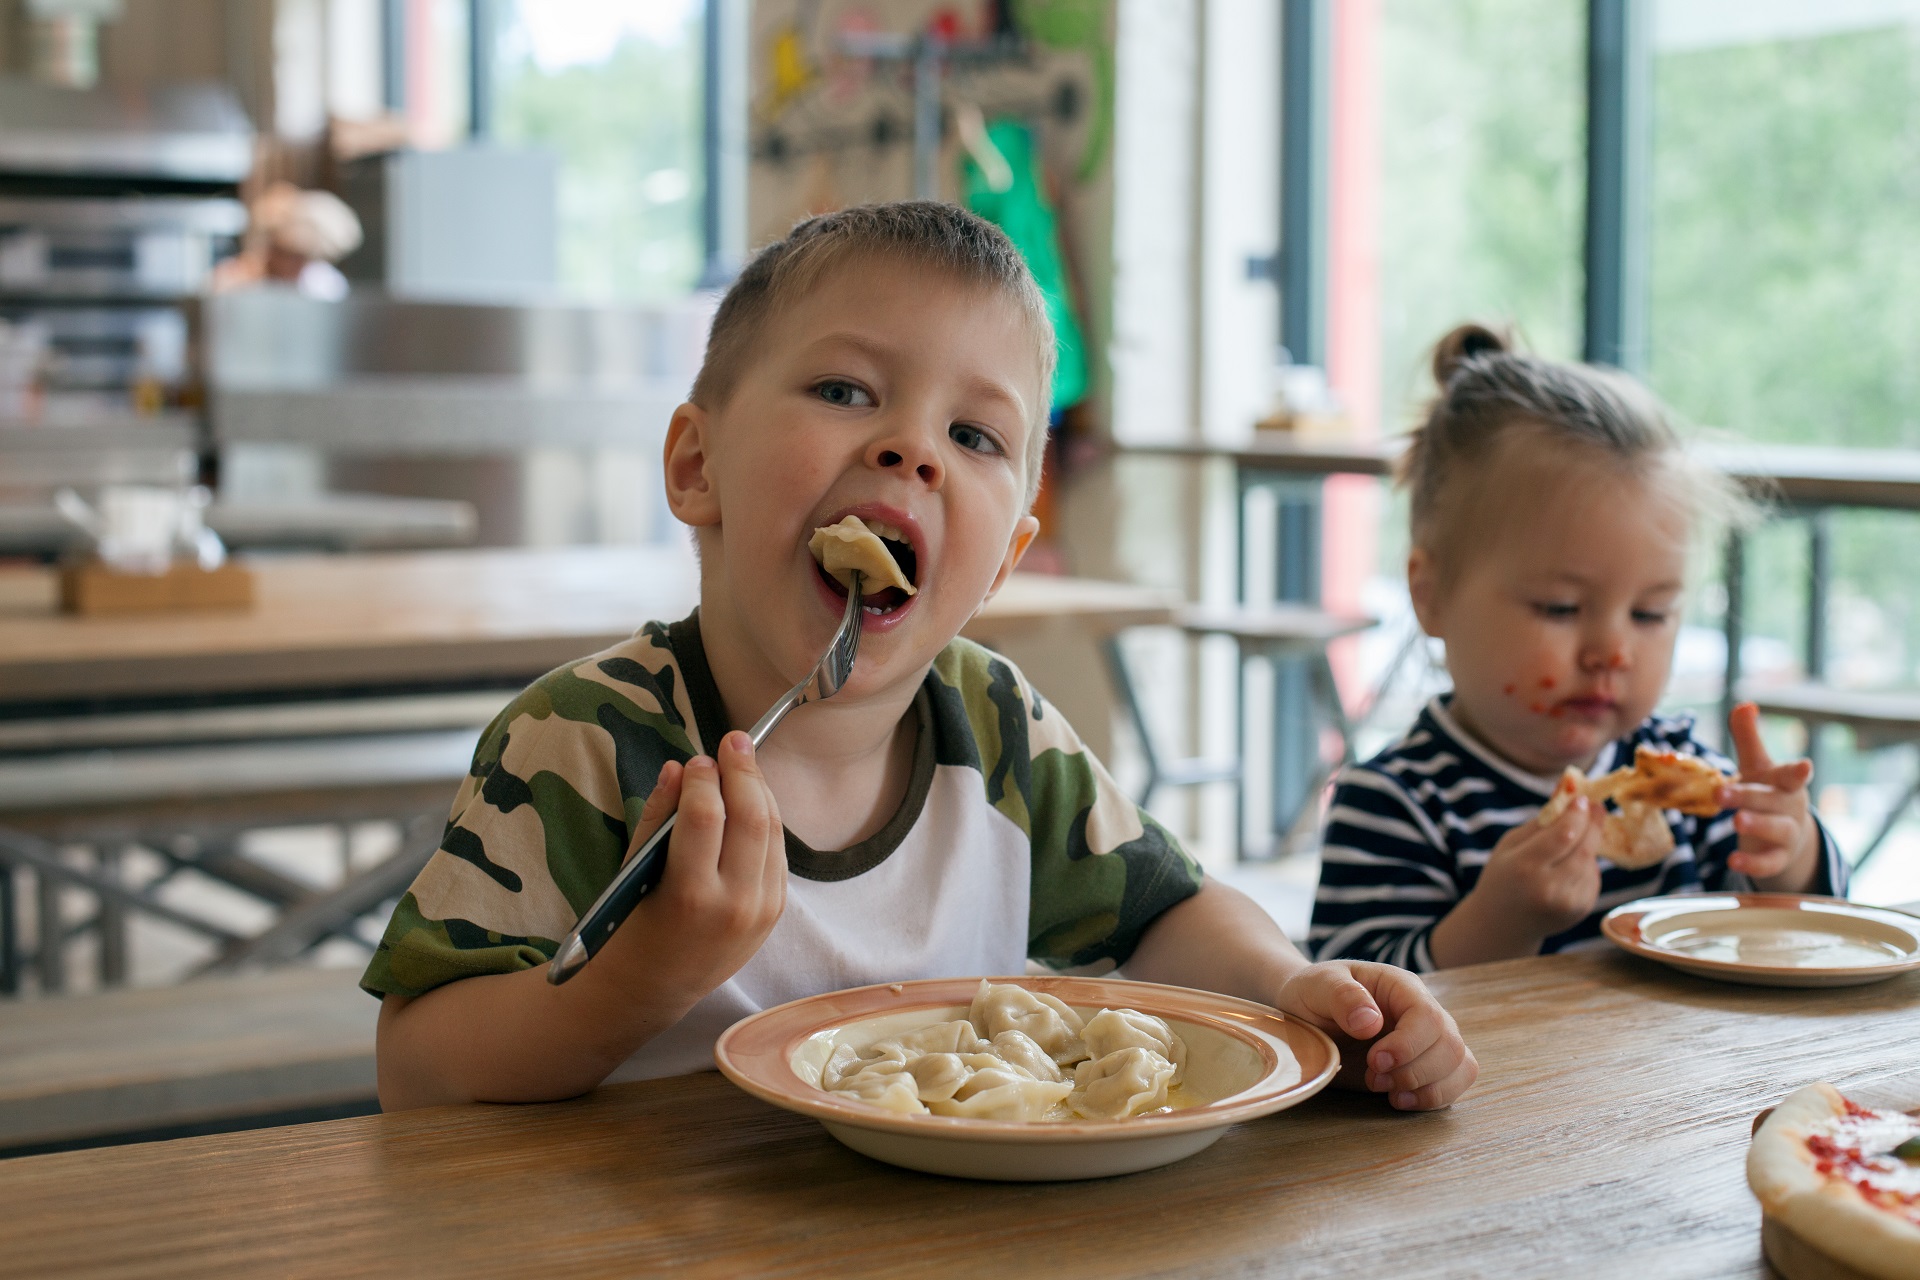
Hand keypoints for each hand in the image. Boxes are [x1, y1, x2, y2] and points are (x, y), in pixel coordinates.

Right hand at [600, 731, 787, 1003]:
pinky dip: (766, 820)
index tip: (697, 758)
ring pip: (773, 831)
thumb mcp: (635, 872)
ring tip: (742, 764)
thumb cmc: (634, 925)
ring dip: (760, 790)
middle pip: (751, 817)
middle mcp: (734, 905)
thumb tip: (679, 767)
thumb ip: (658, 817)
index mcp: (689, 897)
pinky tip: (751, 800)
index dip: (704, 777)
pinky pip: (777, 852)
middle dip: (743, 771)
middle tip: (733, 740)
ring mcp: (761, 911)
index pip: (705, 817)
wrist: (655, 989)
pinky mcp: (776, 912)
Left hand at [1272, 961, 1477, 1109]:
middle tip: (1372, 1078)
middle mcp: (1423, 1012)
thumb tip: (1371, 1022)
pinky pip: (1454, 1083)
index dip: (1407, 1046)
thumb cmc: (1314, 994)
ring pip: (1460, 1066)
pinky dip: (1434, 1098)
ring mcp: (1428, 1040)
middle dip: (1414, 1072)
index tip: (1373, 1061)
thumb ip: (1341, 996)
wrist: (1309, 1012)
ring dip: (1427, 1088)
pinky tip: (1399, 1100)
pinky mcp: (1425, 1066)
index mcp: (1401, 987)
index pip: (1428, 1017)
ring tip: (1387, 1092)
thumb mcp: (1317, 985)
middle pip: (1450, 1046)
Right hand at [1475, 794, 1604, 938]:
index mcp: (1524, 867)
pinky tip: (1568, 868)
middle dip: (1593, 824)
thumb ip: (1541, 822)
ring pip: (1591, 862)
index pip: (1563, 835)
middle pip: (1584, 849)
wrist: (1502, 924)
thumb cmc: (1504, 876)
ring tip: (1573, 840)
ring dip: (1588, 845)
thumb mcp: (1510, 844)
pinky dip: (1586, 865)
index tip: (1582, 799)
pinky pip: (1592, 877)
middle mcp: (1548, 889)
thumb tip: (1570, 794)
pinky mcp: (1581, 911)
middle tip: (1596, 807)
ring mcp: (1567, 904)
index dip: (1577, 814)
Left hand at [1719, 702, 1820, 891]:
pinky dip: (1753, 865)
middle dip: (1748, 797)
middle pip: (1771, 801)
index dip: (1798, 771)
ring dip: (1757, 825)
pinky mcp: (1778, 859)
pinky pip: (1769, 863)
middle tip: (1720, 793)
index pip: (1793, 776)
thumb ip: (1748, 738)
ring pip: (1776, 830)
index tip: (1805, 765)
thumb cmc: (1769, 793)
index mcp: (1785, 783)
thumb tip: (1743, 704)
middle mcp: (1789, 807)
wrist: (1788, 838)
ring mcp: (1786, 835)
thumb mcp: (1758, 767)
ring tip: (1736, 821)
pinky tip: (1733, 863)